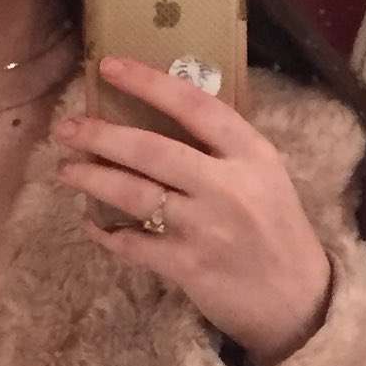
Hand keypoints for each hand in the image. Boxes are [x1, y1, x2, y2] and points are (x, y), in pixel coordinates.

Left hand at [54, 57, 333, 365]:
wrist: (299, 299)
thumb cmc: (276, 229)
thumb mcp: (265, 175)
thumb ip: (223, 148)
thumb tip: (160, 112)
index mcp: (251, 154)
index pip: (194, 105)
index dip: (147, 82)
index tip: (108, 66)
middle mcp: (229, 186)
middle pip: (151, 150)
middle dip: (101, 135)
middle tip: (67, 127)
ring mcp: (206, 228)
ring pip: (134, 194)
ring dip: (93, 178)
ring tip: (66, 169)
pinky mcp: (189, 266)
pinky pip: (133, 244)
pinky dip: (107, 233)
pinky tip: (93, 224)